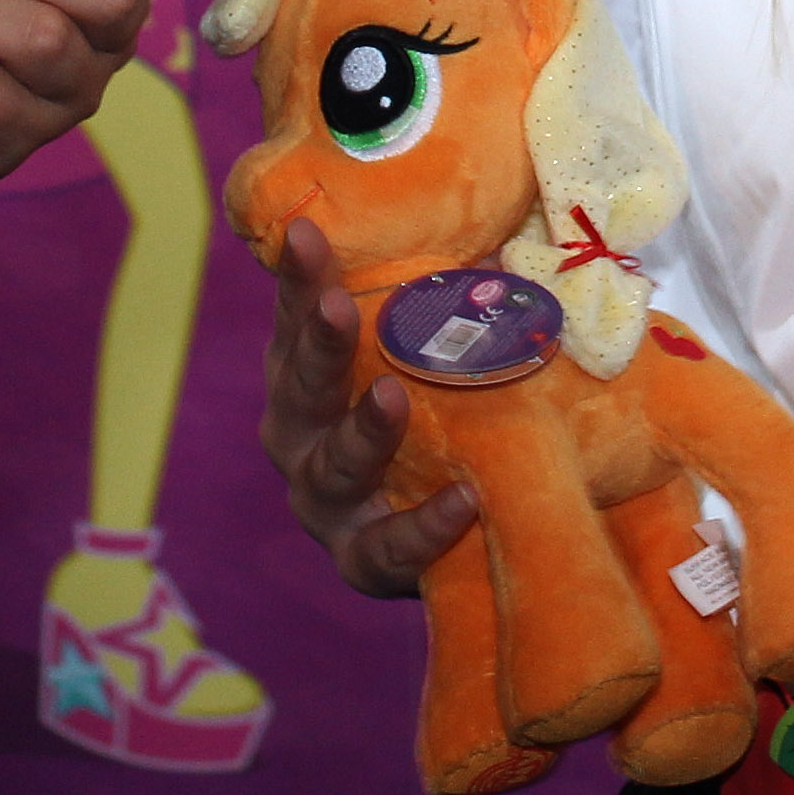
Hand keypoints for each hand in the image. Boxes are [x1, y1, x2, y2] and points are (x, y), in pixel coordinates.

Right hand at [256, 216, 475, 597]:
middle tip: (340, 307)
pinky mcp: (363, 561)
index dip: (299, 278)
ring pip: (332, 469)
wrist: (444, 525)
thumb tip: (498, 238)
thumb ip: (449, 299)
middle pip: (299, 388)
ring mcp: (326, 502)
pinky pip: (388, 548)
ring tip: (393, 397)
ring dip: (361, 432)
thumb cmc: (430, 410)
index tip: (307, 233)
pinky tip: (463, 499)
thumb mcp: (431, 350)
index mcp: (307, 374)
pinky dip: (423, 526)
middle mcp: (301, 436)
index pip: (296, 317)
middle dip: (318, 346)